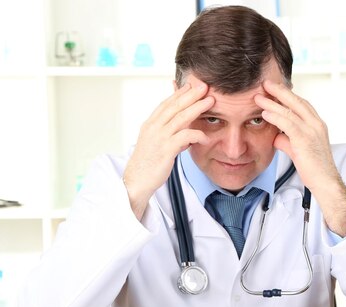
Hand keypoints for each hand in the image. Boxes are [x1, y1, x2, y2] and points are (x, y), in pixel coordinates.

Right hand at [123, 83, 213, 218]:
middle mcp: (153, 128)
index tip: (191, 85)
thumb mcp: (157, 147)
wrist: (135, 182)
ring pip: (180, 118)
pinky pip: (184, 138)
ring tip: (210, 100)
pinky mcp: (165, 150)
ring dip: (196, 108)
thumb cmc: (147, 166)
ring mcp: (159, 138)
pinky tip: (206, 137)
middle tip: (204, 85)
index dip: (178, 94)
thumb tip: (185, 137)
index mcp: (150, 125)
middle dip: (190, 94)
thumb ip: (170, 138)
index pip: (166, 104)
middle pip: (174, 106)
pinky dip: (196, 135)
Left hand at [254, 81, 345, 235]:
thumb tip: (275, 136)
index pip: (301, 104)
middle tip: (265, 83)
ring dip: (273, 103)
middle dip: (280, 91)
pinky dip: (276, 117)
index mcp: (317, 125)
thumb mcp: (298, 151)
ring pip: (290, 111)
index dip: (288, 95)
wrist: (326, 183)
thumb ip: (287, 141)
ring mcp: (312, 131)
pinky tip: (265, 114)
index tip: (274, 89)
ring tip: (258, 97)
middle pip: (297, 101)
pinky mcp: (305, 140)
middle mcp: (316, 124)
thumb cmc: (314, 169)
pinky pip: (288, 124)